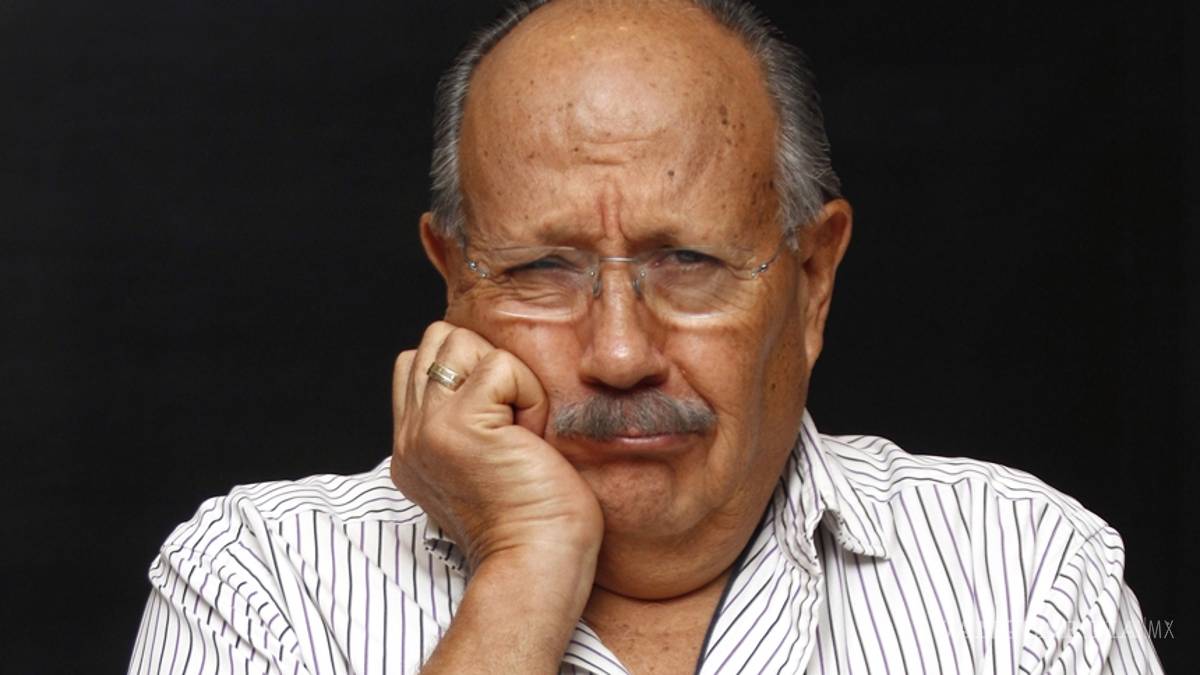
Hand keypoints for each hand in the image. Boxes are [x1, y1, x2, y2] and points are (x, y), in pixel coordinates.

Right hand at [390, 321, 603, 573]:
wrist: (538, 565)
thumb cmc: (535, 522)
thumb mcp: (485, 465)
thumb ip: (466, 423)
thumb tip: (491, 380)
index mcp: (412, 447)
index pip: (419, 362)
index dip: (469, 371)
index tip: (503, 422)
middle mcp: (409, 436)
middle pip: (437, 339)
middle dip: (484, 362)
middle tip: (513, 420)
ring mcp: (427, 428)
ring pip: (460, 341)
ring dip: (507, 375)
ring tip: (521, 427)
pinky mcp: (458, 426)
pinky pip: (500, 364)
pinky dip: (529, 393)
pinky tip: (532, 438)